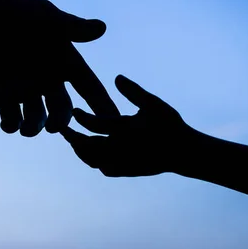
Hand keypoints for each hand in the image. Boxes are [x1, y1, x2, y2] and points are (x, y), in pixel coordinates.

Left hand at [0, 0, 119, 136]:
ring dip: (34, 128)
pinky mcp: (3, 96)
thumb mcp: (45, 17)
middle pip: (63, 110)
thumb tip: (101, 28)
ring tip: (26, 129)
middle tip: (54, 126)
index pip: (90, 88)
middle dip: (60, 121)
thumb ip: (71, 27)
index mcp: (66, 63)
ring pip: (37, 119)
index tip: (115, 122)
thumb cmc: (17, 9)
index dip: (103, 105)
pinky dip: (10, 126)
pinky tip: (8, 125)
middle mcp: (50, 80)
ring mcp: (27, 90)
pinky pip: (11, 119)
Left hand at [61, 75, 198, 176]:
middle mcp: (120, 149)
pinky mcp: (127, 171)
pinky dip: (95, 161)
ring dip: (81, 150)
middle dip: (73, 138)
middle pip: (87, 146)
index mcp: (124, 130)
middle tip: (63, 130)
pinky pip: (104, 168)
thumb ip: (134, 91)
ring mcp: (122, 163)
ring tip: (75, 141)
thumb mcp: (153, 104)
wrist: (184, 153)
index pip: (94, 124)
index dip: (81, 118)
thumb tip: (116, 77)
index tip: (75, 112)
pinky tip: (93, 153)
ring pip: (93, 160)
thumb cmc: (170, 125)